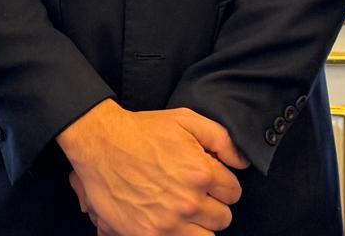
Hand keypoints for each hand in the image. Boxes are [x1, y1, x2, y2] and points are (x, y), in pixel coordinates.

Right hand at [56, 100, 248, 234]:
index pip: (233, 192)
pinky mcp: (149, 235)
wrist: (101, 144)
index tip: (208, 180)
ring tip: (183, 209)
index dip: (222, 184)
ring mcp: (168, 222)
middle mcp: (188, 201)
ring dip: (199, 225)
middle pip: (223, 218)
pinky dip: (178, 234)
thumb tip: (242, 162)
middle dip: (213, 205)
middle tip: (195, 194)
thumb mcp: (186, 119)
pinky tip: (169, 220)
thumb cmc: (143, 131)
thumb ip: (222, 139)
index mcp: (201, 172)